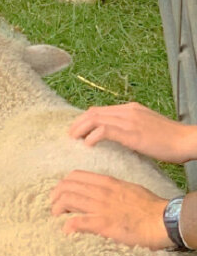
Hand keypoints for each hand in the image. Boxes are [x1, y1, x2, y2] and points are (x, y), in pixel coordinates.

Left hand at [51, 170, 172, 248]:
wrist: (162, 220)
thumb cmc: (149, 206)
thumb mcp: (128, 189)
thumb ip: (112, 189)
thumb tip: (100, 192)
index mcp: (107, 182)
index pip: (75, 176)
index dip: (63, 184)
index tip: (60, 194)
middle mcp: (101, 192)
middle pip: (66, 187)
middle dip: (55, 197)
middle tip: (54, 207)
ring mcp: (101, 207)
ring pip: (68, 200)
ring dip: (57, 209)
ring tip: (56, 217)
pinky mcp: (102, 224)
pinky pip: (77, 222)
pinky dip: (67, 226)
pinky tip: (66, 231)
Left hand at [68, 102, 196, 163]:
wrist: (185, 140)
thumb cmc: (170, 140)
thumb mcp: (147, 130)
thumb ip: (131, 131)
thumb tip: (119, 141)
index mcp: (131, 109)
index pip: (101, 110)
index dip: (86, 119)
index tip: (77, 129)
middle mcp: (128, 111)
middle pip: (94, 112)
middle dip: (78, 123)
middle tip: (69, 135)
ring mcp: (129, 120)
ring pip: (96, 118)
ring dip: (81, 129)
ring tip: (73, 139)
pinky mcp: (131, 132)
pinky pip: (104, 131)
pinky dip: (93, 136)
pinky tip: (87, 145)